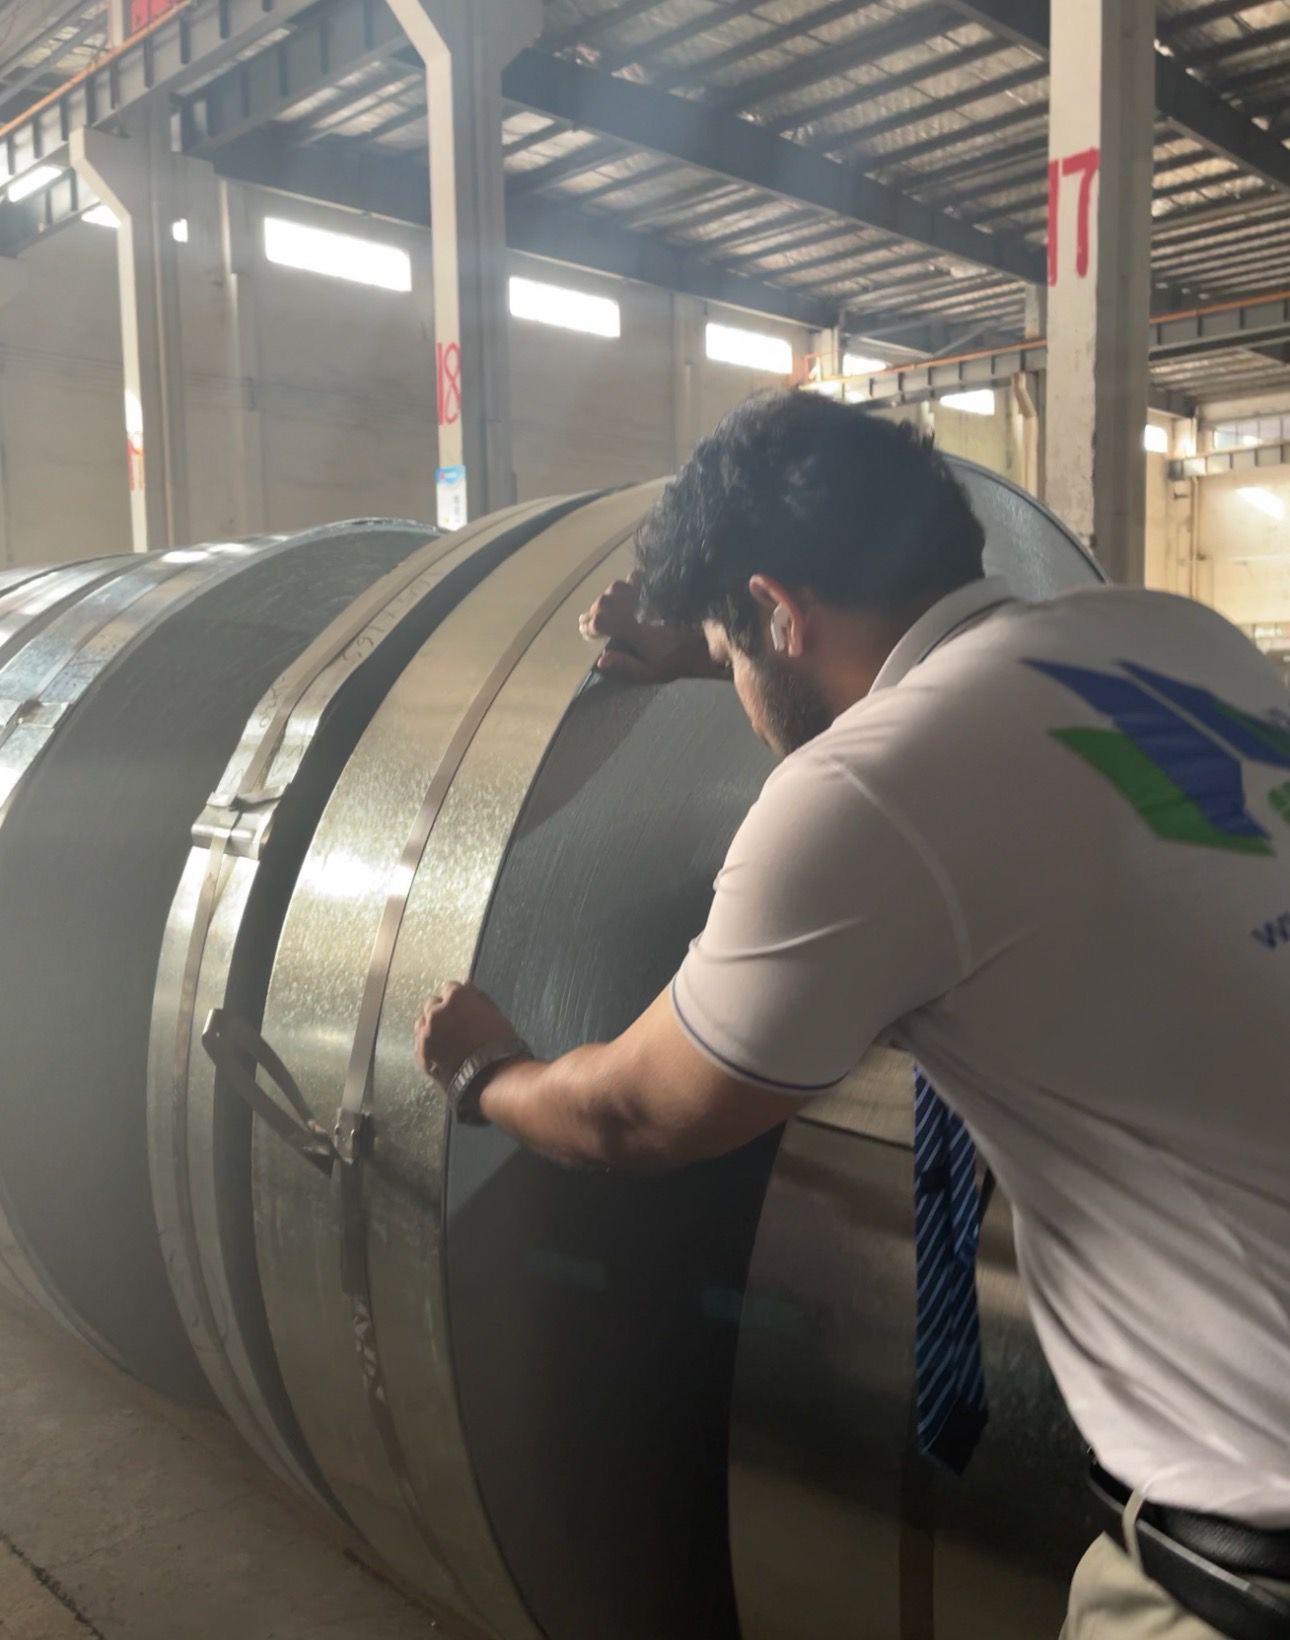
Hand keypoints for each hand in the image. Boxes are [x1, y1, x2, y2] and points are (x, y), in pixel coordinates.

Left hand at [414, 981, 517, 1087]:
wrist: (491, 1077)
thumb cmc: (499, 1044)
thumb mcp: (493, 1013)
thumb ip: (476, 997)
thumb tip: (467, 986)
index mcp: (456, 997)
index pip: (451, 987)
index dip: (459, 998)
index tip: (465, 1006)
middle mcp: (436, 1011)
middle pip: (433, 1003)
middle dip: (443, 1010)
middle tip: (456, 1022)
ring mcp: (426, 1033)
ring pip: (423, 1022)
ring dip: (432, 1026)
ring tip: (446, 1038)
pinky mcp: (421, 1053)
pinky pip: (420, 1042)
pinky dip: (428, 1044)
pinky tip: (440, 1051)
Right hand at [578, 574, 721, 683]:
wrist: (706, 641)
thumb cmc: (676, 659)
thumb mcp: (651, 672)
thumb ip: (626, 666)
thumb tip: (601, 660)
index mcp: (636, 630)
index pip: (602, 621)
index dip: (590, 626)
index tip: (586, 632)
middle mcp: (639, 608)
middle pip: (605, 602)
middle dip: (594, 612)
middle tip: (591, 623)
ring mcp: (649, 595)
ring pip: (618, 587)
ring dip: (607, 598)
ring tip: (606, 610)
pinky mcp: (659, 587)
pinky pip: (638, 578)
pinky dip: (628, 584)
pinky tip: (626, 595)